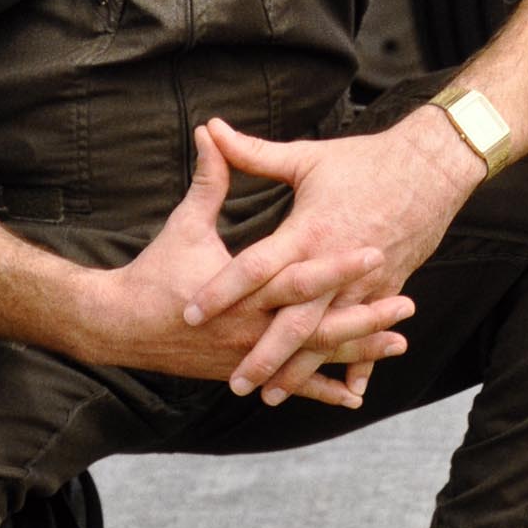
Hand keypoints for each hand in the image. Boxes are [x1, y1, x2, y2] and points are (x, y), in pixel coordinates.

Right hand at [84, 126, 415, 407]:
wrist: (121, 324)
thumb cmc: (155, 270)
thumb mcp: (186, 222)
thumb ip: (210, 179)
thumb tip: (212, 131)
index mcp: (243, 288)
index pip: (297, 275)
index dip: (335, 266)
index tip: (372, 252)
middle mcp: (250, 326)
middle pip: (316, 323)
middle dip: (363, 316)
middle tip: (406, 304)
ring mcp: (249, 353)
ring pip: (312, 357)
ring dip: (356, 352)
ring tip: (399, 344)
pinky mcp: (245, 369)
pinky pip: (292, 384)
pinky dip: (324, 390)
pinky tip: (356, 396)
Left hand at [181, 110, 481, 403]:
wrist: (431, 170)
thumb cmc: (364, 161)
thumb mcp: (307, 158)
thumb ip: (253, 153)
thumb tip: (210, 129)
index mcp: (310, 231)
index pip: (257, 267)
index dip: (222, 289)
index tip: (193, 313)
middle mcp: (336, 266)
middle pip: (293, 320)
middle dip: (264, 355)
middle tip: (234, 382)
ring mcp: (364, 283)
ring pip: (327, 337)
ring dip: (301, 369)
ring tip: (271, 396)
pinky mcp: (386, 288)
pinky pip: (369, 334)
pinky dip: (359, 365)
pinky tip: (347, 395)